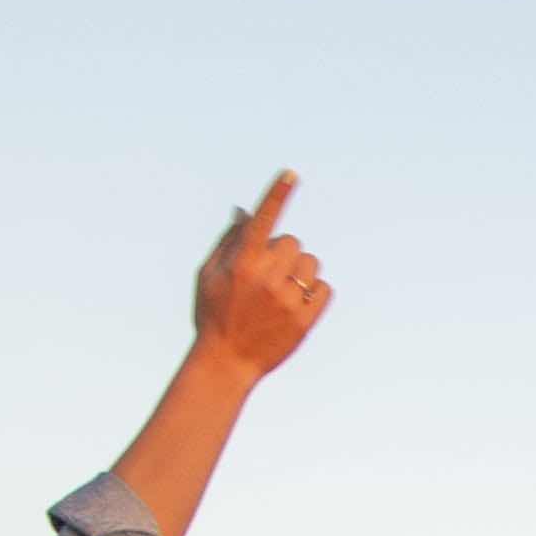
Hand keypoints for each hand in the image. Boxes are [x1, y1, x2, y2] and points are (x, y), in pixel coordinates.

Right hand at [187, 170, 330, 375]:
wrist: (227, 361)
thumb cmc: (214, 313)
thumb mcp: (210, 275)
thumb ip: (230, 241)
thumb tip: (246, 212)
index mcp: (242, 263)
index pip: (264, 220)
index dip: (277, 195)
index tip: (292, 173)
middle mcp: (267, 278)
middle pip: (293, 242)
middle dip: (283, 253)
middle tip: (267, 275)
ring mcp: (288, 299)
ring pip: (312, 264)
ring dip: (301, 272)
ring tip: (282, 292)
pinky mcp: (305, 320)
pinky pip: (326, 289)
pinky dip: (315, 293)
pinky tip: (296, 304)